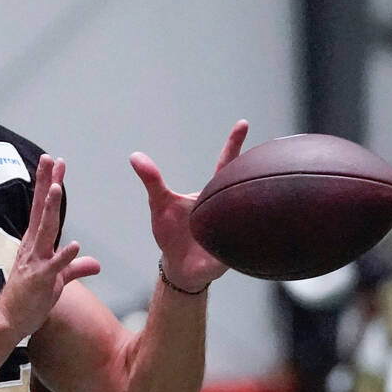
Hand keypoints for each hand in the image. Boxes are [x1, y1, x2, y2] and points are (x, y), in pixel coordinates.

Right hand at [0, 155, 100, 336]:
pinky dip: (65, 256)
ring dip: (50, 209)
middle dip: (47, 184)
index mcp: (36, 243)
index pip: (43, 209)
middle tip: (51, 161)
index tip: (54, 165)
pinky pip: (55, 266)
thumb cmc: (29, 298)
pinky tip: (74, 244)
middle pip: (42, 210)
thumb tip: (94, 263)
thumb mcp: (56, 279)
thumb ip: (74, 267)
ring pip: (45, 230)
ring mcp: (36, 261)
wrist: (10, 320)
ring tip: (57, 188)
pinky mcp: (41, 280)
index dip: (48, 185)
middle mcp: (34, 247)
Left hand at [131, 120, 249, 291]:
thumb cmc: (171, 234)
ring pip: (249, 212)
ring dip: (245, 208)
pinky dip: (243, 239)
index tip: (241, 123)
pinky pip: (245, 241)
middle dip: (251, 175)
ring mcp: (234, 227)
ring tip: (236, 210)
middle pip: (243, 185)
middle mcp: (228, 206)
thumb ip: (151, 181)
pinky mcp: (235, 250)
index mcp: (212, 193)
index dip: (233, 145)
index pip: (225, 164)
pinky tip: (249, 236)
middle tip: (257, 161)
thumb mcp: (159, 204)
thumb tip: (134, 156)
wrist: (180, 268)